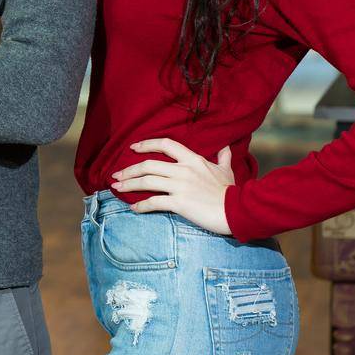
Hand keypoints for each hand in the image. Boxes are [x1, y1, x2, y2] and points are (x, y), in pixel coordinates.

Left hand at [110, 138, 235, 234]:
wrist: (238, 210)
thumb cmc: (231, 191)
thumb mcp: (227, 170)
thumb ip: (223, 157)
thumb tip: (226, 147)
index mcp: (192, 159)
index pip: (165, 144)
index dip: (146, 144)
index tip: (133, 148)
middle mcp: (183, 170)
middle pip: (148, 165)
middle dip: (129, 169)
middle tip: (116, 175)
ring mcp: (180, 186)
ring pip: (146, 181)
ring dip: (128, 185)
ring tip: (117, 188)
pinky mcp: (179, 203)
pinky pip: (154, 202)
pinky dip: (141, 205)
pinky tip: (134, 208)